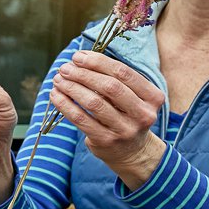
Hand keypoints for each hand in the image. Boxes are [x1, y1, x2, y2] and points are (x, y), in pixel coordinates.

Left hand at [48, 50, 166, 189]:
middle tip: (65, 68)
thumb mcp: (133, 98)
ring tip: (58, 80)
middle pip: (110, 86)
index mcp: (153, 97)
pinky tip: (55, 95)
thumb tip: (81, 58)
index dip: (98, 62)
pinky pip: (81, 119)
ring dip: (71, 87)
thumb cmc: (127, 116)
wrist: (132, 152)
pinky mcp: (107, 141)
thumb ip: (116, 79)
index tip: (78, 56)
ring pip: (94, 102)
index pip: (124, 73)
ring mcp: (125, 129)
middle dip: (83, 73)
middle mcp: (143, 114)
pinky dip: (65, 104)